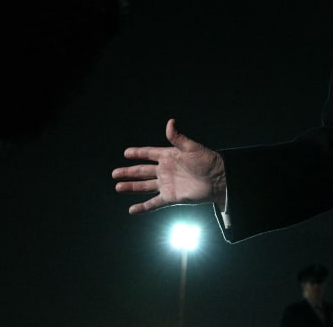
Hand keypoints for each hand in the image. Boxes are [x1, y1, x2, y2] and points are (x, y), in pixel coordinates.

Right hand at [112, 118, 226, 213]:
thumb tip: (170, 122)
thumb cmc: (207, 161)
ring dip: (131, 187)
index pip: (149, 153)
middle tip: (114, 173)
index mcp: (169, 156)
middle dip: (128, 172)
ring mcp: (167, 184)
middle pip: (143, 171)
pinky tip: (132, 209)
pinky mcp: (171, 197)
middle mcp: (165, 170)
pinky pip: (154, 203)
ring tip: (118, 187)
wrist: (219, 180)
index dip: (138, 153)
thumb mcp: (192, 147)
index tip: (126, 153)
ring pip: (144, 186)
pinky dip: (143, 207)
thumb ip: (178, 138)